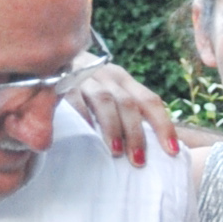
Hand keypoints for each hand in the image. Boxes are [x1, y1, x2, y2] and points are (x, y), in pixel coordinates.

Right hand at [65, 62, 179, 163]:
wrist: (50, 59)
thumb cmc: (86, 89)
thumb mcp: (110, 94)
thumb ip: (127, 113)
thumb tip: (151, 149)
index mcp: (125, 81)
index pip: (150, 101)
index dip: (163, 126)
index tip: (172, 151)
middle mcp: (109, 76)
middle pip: (128, 104)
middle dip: (136, 134)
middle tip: (139, 161)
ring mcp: (86, 78)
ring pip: (106, 101)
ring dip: (113, 128)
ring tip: (116, 152)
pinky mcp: (63, 82)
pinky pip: (75, 98)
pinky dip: (84, 115)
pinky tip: (88, 132)